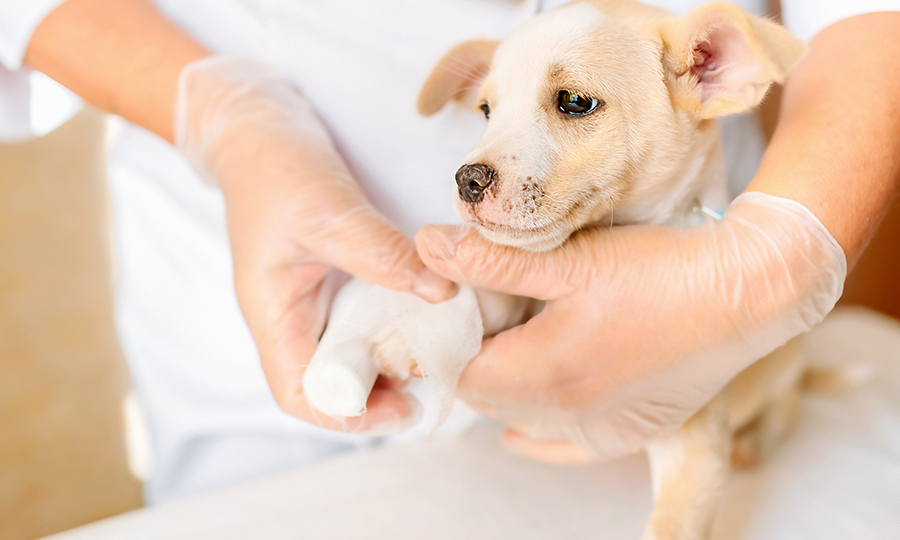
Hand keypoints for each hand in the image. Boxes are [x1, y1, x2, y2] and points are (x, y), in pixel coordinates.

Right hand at [175, 56, 455, 430]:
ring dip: (392, 359)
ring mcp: (313, 301)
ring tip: (438, 349)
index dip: (350, 413)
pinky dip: (396, 323)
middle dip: (382, 392)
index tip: (404, 406)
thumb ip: (380, 253)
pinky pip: (365, 318)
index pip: (301, 393)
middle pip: (332, 384)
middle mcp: (292, 318)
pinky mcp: (333, 280)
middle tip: (435, 376)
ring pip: (352, 353)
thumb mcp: (327, 210)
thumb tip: (441, 292)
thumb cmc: (274, 169)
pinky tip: (428, 311)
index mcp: (273, 313)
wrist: (257, 129)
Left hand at [417, 192, 845, 460]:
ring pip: (526, 418)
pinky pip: (568, 444)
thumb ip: (492, 259)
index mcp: (543, 372)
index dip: (457, 339)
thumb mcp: (567, 258)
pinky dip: (544, 429)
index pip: (463, 374)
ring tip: (527, 343)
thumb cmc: (659, 271)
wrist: (746, 292)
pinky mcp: (632, 430)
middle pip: (491, 398)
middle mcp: (567, 412)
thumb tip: (427, 246)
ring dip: (513, 387)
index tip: (467, 307)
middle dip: (482, 360)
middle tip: (497, 317)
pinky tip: (534, 421)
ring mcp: (602, 427)